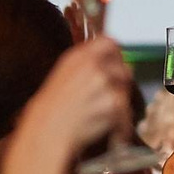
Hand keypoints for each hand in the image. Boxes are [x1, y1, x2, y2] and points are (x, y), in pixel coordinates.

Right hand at [9, 39, 133, 173]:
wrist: (48, 131)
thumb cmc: (52, 109)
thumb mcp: (63, 75)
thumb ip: (85, 65)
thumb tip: (109, 63)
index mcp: (78, 56)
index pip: (109, 42)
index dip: (117, 54)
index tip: (117, 64)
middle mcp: (92, 65)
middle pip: (123, 68)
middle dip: (121, 84)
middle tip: (111, 98)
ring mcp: (103, 83)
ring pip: (125, 91)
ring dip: (120, 106)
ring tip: (105, 119)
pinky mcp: (112, 102)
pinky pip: (126, 112)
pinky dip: (122, 125)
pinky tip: (113, 131)